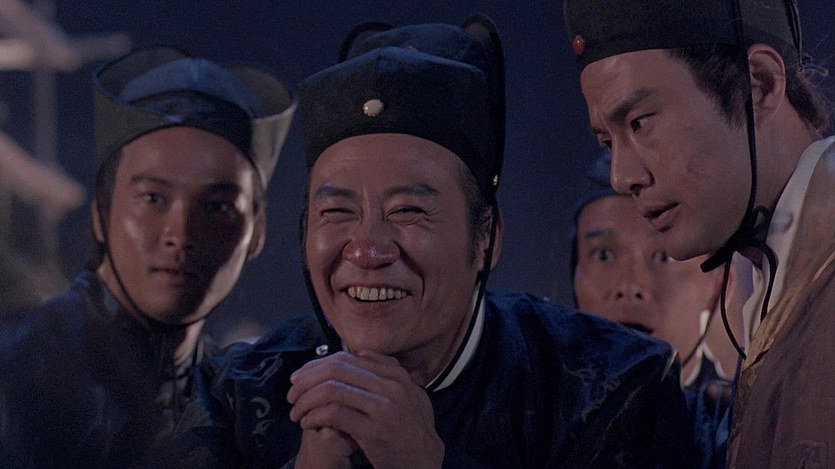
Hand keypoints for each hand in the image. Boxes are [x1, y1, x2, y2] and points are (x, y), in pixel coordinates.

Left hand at [287, 350, 443, 468]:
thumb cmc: (412, 431)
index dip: (317, 365)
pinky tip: (308, 424)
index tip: (301, 377)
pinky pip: (334, 415)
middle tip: (291, 393)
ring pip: (332, 390)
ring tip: (296, 412)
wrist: (427, 462)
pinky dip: (314, 417)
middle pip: (336, 370)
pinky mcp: (374, 430)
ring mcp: (383, 407)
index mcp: (395, 375)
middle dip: (306, 380)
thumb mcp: (409, 395)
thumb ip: (388, 373)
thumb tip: (361, 353)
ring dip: (306, 400)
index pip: (347, 358)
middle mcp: (391, 386)